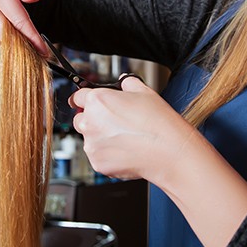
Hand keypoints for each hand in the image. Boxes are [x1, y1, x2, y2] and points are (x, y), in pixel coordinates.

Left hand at [69, 75, 196, 182]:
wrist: (169, 152)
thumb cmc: (158, 122)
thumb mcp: (144, 91)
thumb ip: (127, 83)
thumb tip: (124, 82)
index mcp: (97, 100)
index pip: (78, 96)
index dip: (86, 98)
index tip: (89, 103)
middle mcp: (89, 122)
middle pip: (80, 118)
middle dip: (92, 119)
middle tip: (113, 122)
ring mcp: (92, 145)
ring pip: (89, 139)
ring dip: (100, 137)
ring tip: (125, 138)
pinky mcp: (98, 163)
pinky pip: (98, 156)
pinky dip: (108, 154)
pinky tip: (126, 150)